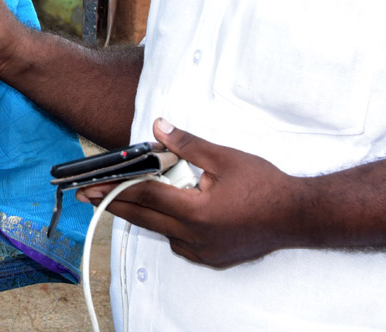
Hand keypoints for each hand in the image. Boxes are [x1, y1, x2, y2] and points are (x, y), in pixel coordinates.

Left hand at [78, 119, 297, 267]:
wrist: (297, 215)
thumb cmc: (265, 185)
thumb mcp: (225, 157)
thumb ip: (187, 144)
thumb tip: (158, 128)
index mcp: (196, 213)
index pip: (145, 198)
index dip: (115, 188)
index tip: (91, 185)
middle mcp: (195, 238)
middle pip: (144, 219)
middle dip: (114, 204)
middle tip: (88, 194)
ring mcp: (203, 251)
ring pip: (160, 231)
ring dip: (140, 214)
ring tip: (119, 198)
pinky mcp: (212, 257)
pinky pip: (178, 242)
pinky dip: (166, 226)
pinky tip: (165, 212)